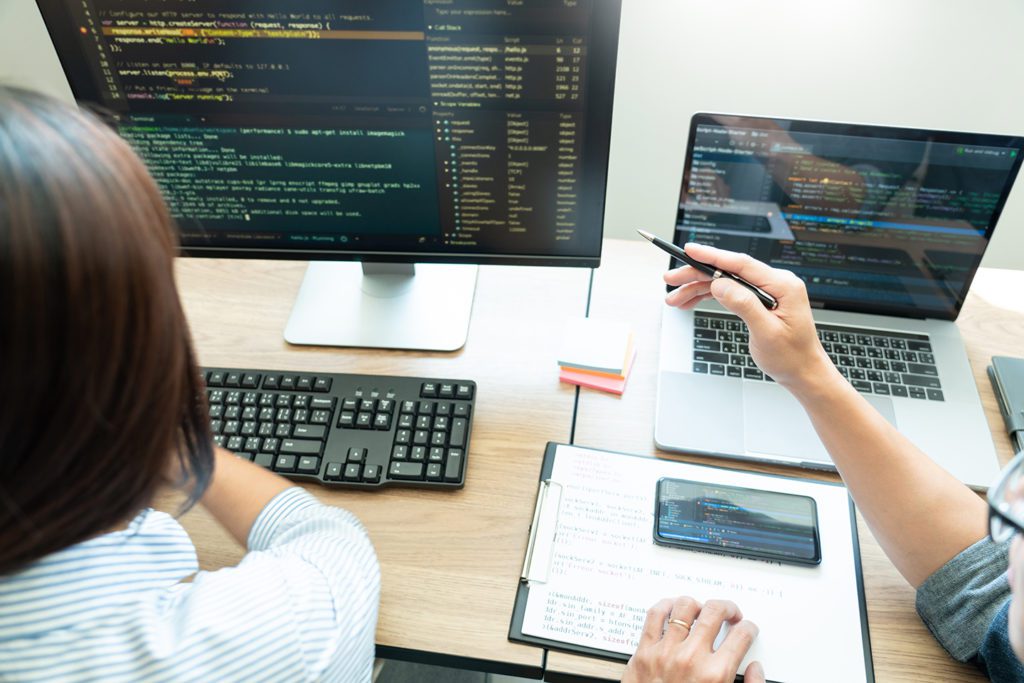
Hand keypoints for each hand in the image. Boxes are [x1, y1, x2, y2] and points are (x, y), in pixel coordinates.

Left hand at [622, 596, 763, 682]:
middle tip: (730, 614)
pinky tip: (673, 608)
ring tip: (702, 610)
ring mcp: (665, 652)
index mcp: (715, 675)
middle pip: (715, 613)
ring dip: (698, 605)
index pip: (740, 636)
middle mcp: (691, 659)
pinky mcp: (643, 652)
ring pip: (684, 607)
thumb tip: (755, 671)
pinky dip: (665, 606)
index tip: (746, 629)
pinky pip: (654, 616)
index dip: (748, 628)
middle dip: (728, 608)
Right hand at [664, 242, 839, 393]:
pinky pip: (730, 292)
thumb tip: (720, 285)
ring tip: (674, 298)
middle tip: (671, 280)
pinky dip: (709, 296)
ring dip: (698, 289)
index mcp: (782, 285)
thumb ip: (744, 305)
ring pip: (725, 282)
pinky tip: (691, 301)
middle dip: (697, 275)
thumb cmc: (791, 356)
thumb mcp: (766, 332)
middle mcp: (775, 283)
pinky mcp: (759, 300)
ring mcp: (767, 291)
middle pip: (728, 271)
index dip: (712, 256)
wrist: (803, 372)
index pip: (741, 264)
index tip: (689, 250)